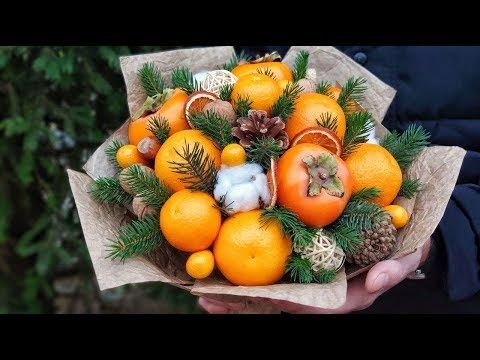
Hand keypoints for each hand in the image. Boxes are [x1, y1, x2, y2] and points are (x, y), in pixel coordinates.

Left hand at [198, 239, 430, 313]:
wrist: (396, 227)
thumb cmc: (401, 244)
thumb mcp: (406, 253)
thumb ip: (394, 269)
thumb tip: (376, 282)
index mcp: (342, 294)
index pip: (311, 307)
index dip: (287, 307)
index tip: (258, 305)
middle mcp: (318, 289)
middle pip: (278, 302)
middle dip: (244, 305)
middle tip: (207, 302)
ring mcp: (304, 275)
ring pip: (267, 288)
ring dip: (234, 292)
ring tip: (200, 291)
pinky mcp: (296, 258)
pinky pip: (268, 267)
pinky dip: (243, 269)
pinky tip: (217, 263)